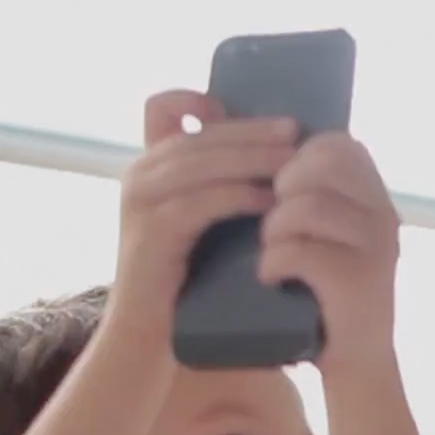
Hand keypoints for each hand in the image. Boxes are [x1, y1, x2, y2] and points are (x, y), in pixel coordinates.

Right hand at [109, 90, 296, 337]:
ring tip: (295, 160)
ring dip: (252, 158)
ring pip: (201, 162)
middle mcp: (139, 176)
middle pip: (199, 134)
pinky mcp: (152, 233)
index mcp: (150, 166)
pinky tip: (271, 201)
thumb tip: (280, 159)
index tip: (244, 109)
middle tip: (295, 131)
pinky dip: (238, 197)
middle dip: (252, 130)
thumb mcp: (204, 223)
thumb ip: (223, 189)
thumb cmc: (188, 281)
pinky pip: (200, 202)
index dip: (196, 99)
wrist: (151, 336)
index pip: (161, 108)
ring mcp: (141, 202)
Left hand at [258, 133, 400, 372]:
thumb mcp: (329, 235)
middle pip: (322, 164)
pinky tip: (270, 279)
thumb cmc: (327, 294)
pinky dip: (272, 264)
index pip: (339, 144)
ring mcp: (376, 246)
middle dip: (282, 189)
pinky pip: (299, 250)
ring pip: (306, 205)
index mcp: (377, 199)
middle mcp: (385, 216)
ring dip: (273, 230)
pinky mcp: (359, 280)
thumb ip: (312, 195)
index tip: (278, 190)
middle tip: (272, 224)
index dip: (297, 156)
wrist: (355, 362)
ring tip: (270, 253)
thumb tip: (258, 153)